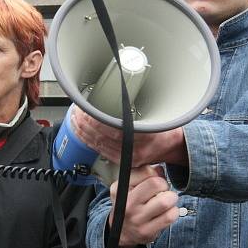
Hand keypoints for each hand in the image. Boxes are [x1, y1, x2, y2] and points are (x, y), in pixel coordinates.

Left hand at [70, 107, 188, 166]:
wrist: (172, 145)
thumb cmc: (167, 126)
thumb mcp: (156, 110)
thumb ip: (138, 106)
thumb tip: (119, 87)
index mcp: (146, 135)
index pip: (113, 129)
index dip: (96, 120)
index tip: (86, 108)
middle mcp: (135, 149)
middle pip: (102, 136)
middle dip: (85, 122)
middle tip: (77, 109)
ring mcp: (127, 157)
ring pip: (98, 144)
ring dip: (82, 130)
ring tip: (74, 118)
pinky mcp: (121, 160)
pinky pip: (99, 151)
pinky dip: (87, 140)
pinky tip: (80, 132)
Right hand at [109, 165, 179, 246]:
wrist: (121, 231)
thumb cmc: (129, 204)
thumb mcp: (128, 186)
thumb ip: (144, 174)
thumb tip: (160, 169)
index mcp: (119, 188)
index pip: (147, 171)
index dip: (156, 174)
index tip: (153, 181)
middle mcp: (126, 203)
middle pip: (157, 184)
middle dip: (165, 185)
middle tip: (162, 191)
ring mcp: (136, 219)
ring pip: (166, 201)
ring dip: (171, 199)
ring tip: (165, 202)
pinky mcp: (147, 231)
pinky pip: (170, 216)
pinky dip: (173, 212)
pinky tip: (166, 213)